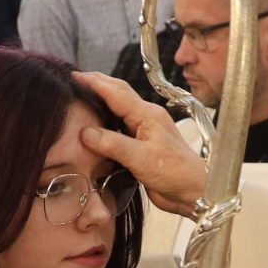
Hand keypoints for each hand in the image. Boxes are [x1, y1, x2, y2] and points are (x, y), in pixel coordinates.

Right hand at [73, 71, 207, 217]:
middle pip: (118, 93)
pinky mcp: (142, 146)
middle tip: (74, 80)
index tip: (74, 75)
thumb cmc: (175, 173)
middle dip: (97, 83)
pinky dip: (105, 121)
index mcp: (147, 115)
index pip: (116, 92)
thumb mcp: (141, 159)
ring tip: (81, 97)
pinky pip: (120, 127)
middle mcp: (146, 118)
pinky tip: (95, 125)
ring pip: (119, 109)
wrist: (193, 191)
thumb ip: (113, 144)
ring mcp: (144, 132)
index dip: (94, 82)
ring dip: (101, 100)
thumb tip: (85, 132)